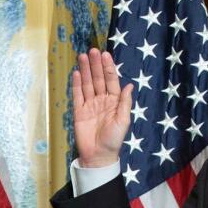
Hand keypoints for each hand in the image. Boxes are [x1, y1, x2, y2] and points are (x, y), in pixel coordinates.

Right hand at [72, 48, 132, 167]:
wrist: (98, 156)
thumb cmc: (113, 140)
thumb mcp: (123, 121)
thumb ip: (125, 103)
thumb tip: (130, 86)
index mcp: (114, 101)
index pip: (111, 81)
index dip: (108, 68)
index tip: (105, 55)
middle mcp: (102, 100)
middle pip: (98, 79)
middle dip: (95, 65)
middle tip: (92, 51)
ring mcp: (89, 105)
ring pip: (87, 84)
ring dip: (86, 70)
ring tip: (83, 56)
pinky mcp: (79, 111)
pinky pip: (77, 95)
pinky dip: (77, 84)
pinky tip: (77, 73)